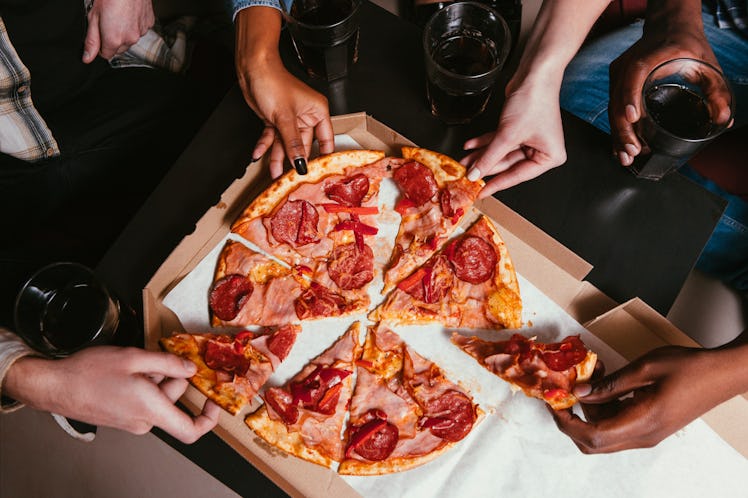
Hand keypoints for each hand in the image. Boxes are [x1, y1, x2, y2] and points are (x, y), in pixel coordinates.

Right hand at [4, 347, 218, 443]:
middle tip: (158, 358)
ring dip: (155, 378)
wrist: (54, 386)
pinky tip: (128, 371)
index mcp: (151, 410)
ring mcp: (132, 422)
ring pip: (159, 398)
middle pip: (174, 401)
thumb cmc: (88, 373)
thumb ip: (168, 364)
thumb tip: (191, 370)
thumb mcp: (134, 358)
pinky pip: (145, 400)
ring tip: (135, 364)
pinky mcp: (123, 418)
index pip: (191, 430)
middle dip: (172, 377)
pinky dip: (144, 384)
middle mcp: (144, 421)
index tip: (212, 400)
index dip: (209, 418)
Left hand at [83, 0, 154, 62]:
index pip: (105, 55)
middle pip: (118, 49)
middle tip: (107, 21)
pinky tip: (128, 12)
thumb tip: (87, 58)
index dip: (100, 45)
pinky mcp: (149, 23)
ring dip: (124, 32)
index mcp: (114, 40)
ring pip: (130, 39)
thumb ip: (91, 40)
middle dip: (112, 39)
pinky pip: (139, 29)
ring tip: (118, 14)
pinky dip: (134, 24)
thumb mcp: (93, 16)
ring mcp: (141, 32)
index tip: (98, 32)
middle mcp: (130, 39)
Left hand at [234, 7, 333, 177]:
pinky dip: (265, 145)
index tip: (318, 172)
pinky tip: (259, 154)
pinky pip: (273, 137)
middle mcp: (306, 116)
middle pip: (303, 145)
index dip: (322, 156)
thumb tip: (301, 163)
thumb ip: (294, 143)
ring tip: (274, 173)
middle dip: (294, 160)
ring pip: (286, 144)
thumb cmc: (273, 82)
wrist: (252, 69)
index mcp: (318, 111)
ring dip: (278, 157)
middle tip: (292, 178)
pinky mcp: (276, 120)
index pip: (326, 139)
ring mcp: (290, 119)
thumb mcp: (285, 118)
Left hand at [460, 76, 566, 197]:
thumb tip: (475, 174)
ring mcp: (530, 140)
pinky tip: (471, 145)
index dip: (497, 184)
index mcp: (549, 157)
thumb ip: (490, 157)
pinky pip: (500, 141)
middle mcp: (542, 150)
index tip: (481, 192)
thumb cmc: (533, 101)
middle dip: (486, 166)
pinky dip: (486, 142)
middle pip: (508, 164)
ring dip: (482, 155)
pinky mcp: (519, 129)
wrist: (534, 74)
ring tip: (464, 160)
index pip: (518, 176)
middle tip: (467, 174)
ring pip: (501, 152)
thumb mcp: (508, 135)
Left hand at [549, 344, 747, 452]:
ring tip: (592, 373)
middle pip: (594, 442)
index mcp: (642, 423)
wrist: (722, 374)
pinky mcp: (650, 426)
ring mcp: (648, 434)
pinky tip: (607, 381)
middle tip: (565, 390)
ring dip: (591, 408)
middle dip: (573, 418)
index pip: (593, 436)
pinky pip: (618, 424)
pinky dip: (605, 406)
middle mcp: (643, 436)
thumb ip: (609, 384)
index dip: (567, 423)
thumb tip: (579, 393)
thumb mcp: (644, 368)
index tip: (554, 403)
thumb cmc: (688, 368)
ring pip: (605, 433)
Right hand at [607, 2, 722, 165]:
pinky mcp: (616, 83)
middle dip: (623, 128)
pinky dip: (617, 128)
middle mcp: (628, 65)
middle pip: (618, 99)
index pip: (634, 75)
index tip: (633, 117)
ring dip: (618, 134)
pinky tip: (620, 147)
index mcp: (649, 56)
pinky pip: (612, 107)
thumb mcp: (706, 64)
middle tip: (633, 151)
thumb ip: (716, 91)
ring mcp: (619, 74)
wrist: (668, 28)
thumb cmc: (686, 45)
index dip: (630, 96)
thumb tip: (723, 118)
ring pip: (612, 107)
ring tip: (626, 157)